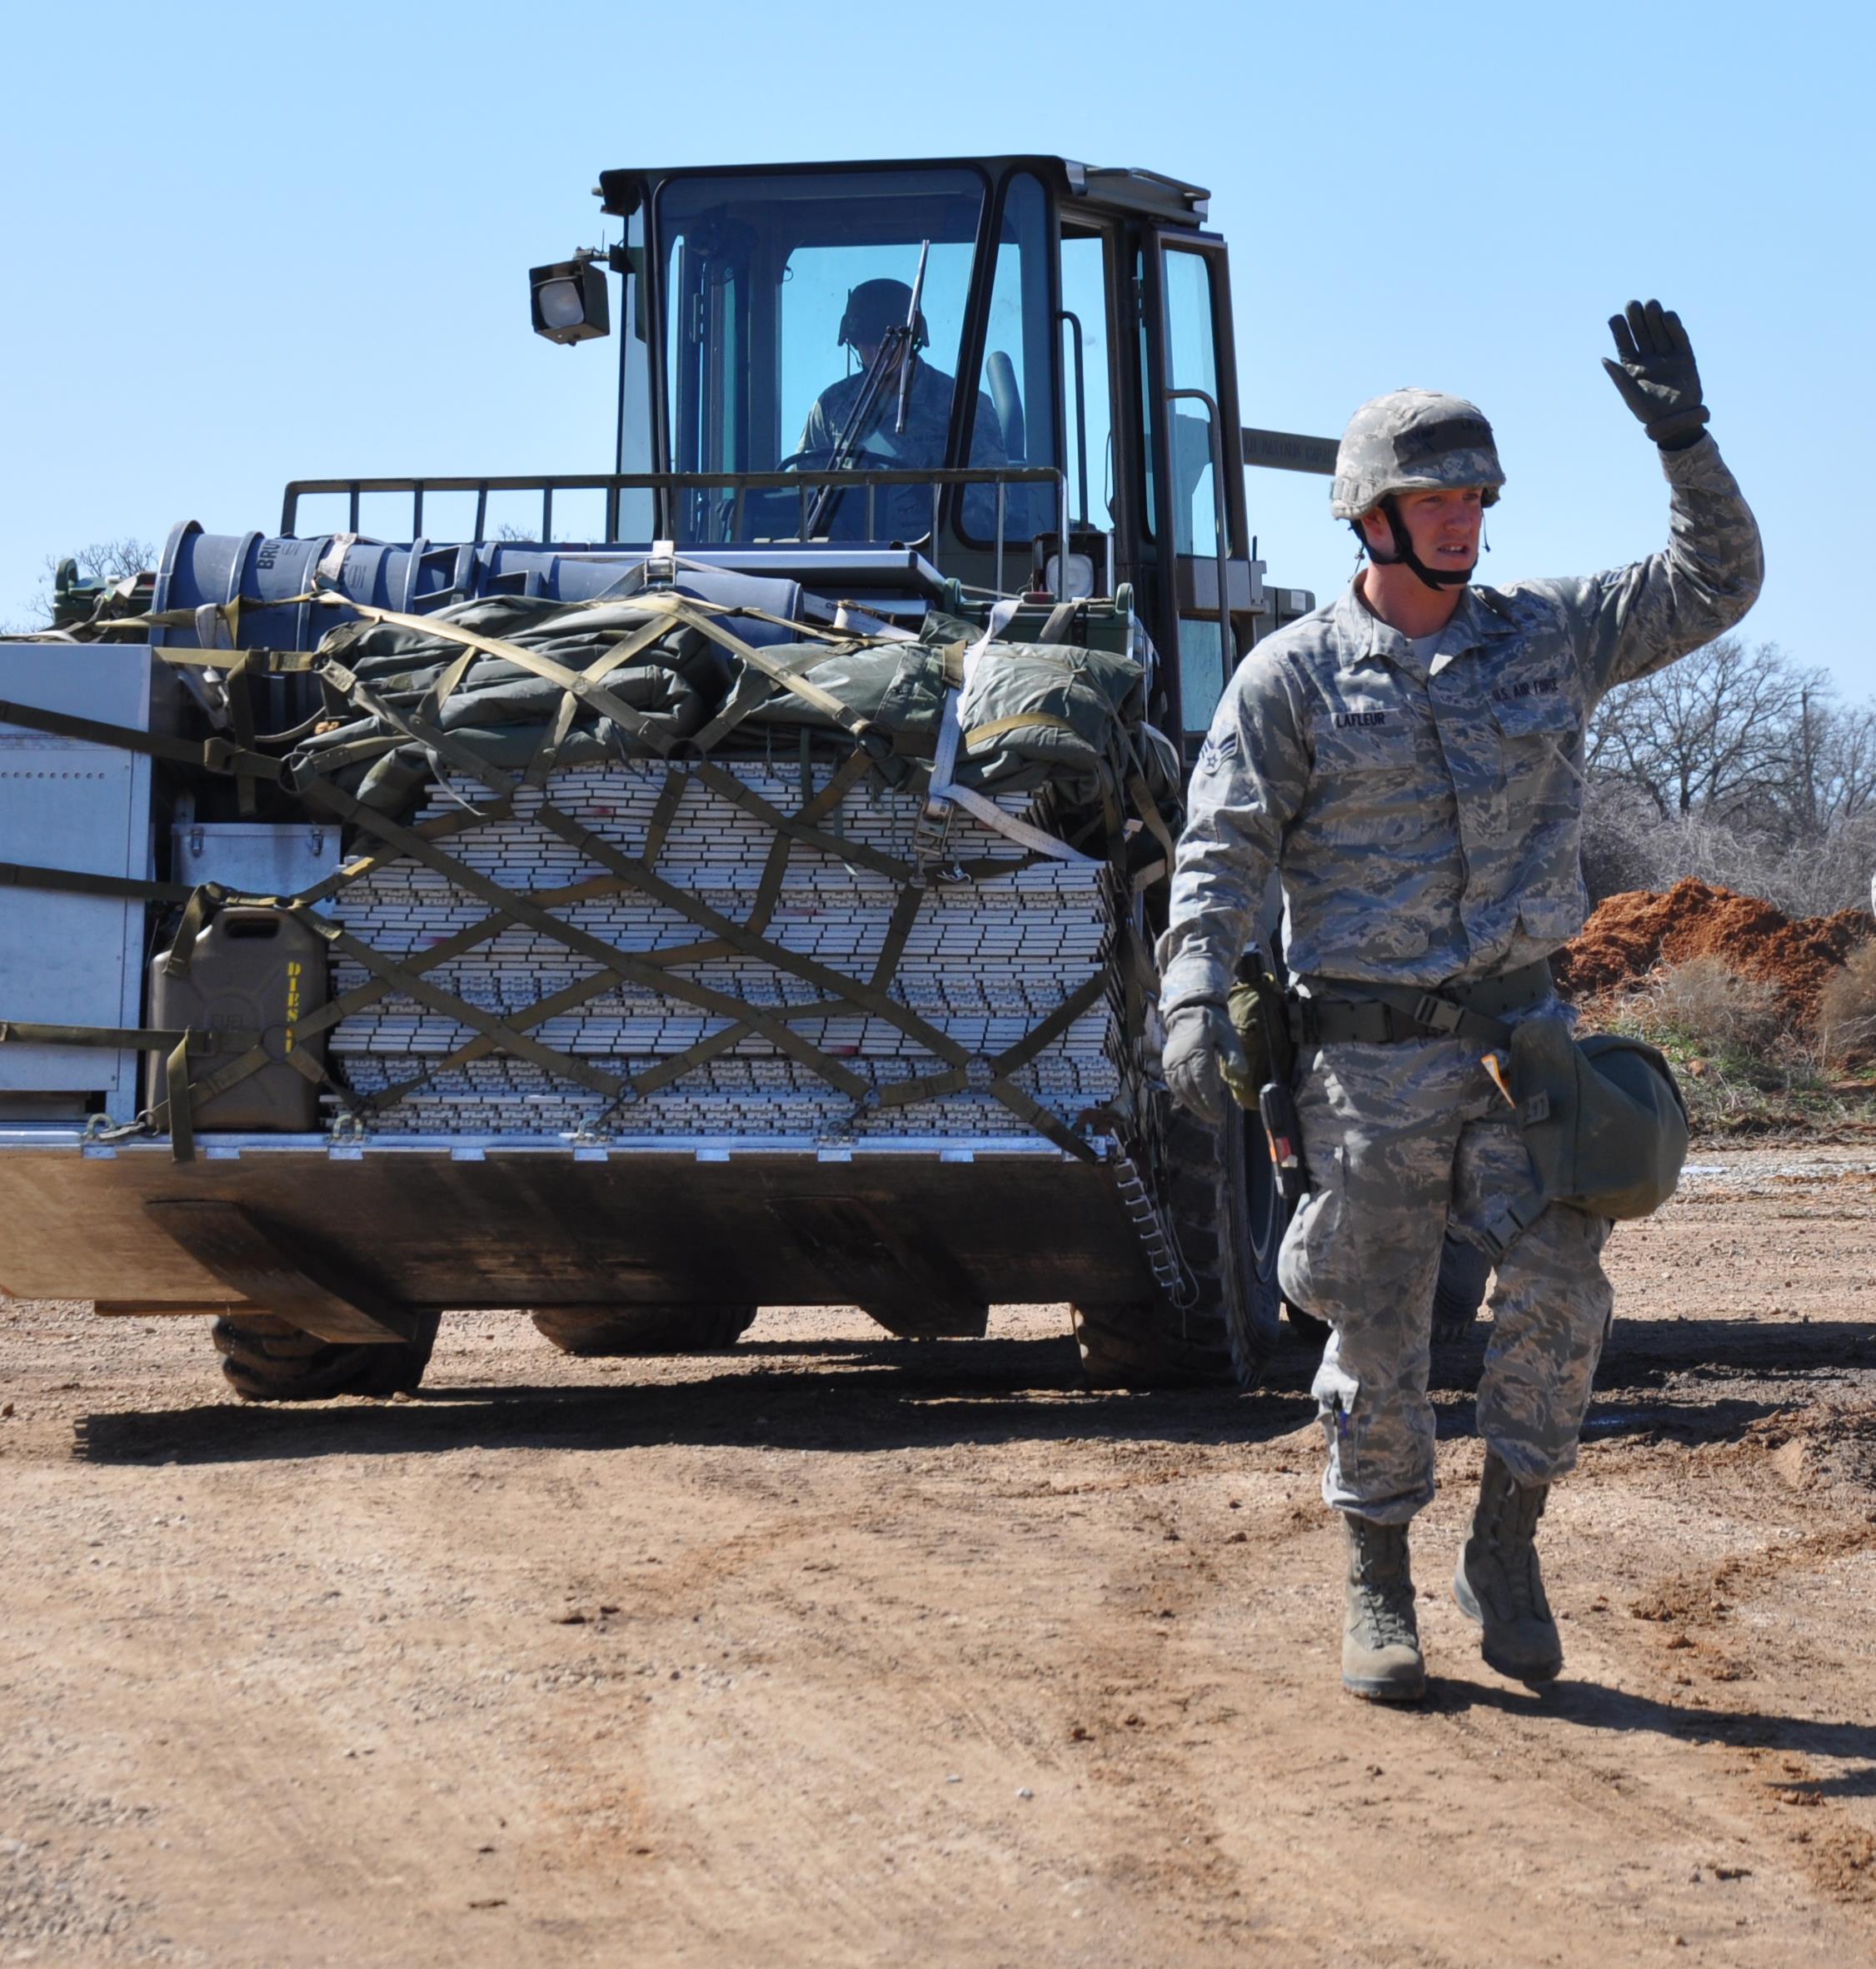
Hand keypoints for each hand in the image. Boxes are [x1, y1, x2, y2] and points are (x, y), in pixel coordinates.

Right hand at [1162, 1002, 1251, 1125]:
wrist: (1188, 1009)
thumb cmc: (1211, 1021)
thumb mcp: (1227, 1032)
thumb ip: (1233, 1053)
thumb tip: (1241, 1072)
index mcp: (1196, 1050)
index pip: (1202, 1080)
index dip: (1210, 1099)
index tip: (1219, 1113)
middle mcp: (1180, 1058)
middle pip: (1190, 1089)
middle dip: (1203, 1107)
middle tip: (1216, 1119)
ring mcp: (1171, 1061)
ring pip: (1180, 1089)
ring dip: (1193, 1105)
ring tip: (1207, 1116)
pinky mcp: (1167, 1063)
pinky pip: (1173, 1084)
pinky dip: (1183, 1097)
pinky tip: (1193, 1104)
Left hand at [1601, 299, 1709, 449]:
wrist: (1674, 421)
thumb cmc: (1648, 412)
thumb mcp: (1631, 394)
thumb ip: (1619, 376)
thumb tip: (1604, 359)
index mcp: (1632, 367)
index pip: (1625, 344)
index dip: (1620, 330)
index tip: (1615, 318)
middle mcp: (1649, 358)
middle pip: (1642, 333)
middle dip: (1637, 319)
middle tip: (1632, 304)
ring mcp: (1667, 356)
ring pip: (1660, 332)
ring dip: (1655, 318)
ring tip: (1650, 304)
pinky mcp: (1685, 357)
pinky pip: (1679, 339)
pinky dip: (1674, 327)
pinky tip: (1667, 316)